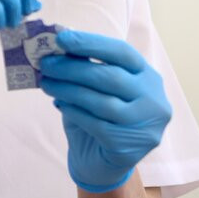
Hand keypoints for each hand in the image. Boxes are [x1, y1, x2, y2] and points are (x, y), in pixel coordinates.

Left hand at [39, 30, 171, 192]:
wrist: (102, 160)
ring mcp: (144, 125)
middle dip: (73, 68)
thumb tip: (59, 44)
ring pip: (101, 102)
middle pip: (110, 77)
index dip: (91, 43)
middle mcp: (153, 99)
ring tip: (46, 84)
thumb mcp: (97, 86)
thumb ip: (86, 66)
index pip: (122, 52)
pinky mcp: (128, 147)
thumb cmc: (100, 115)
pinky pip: (96, 124)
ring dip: (68, 89)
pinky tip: (58, 103)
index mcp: (147, 75)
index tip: (61, 38)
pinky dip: (74, 111)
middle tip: (46, 64)